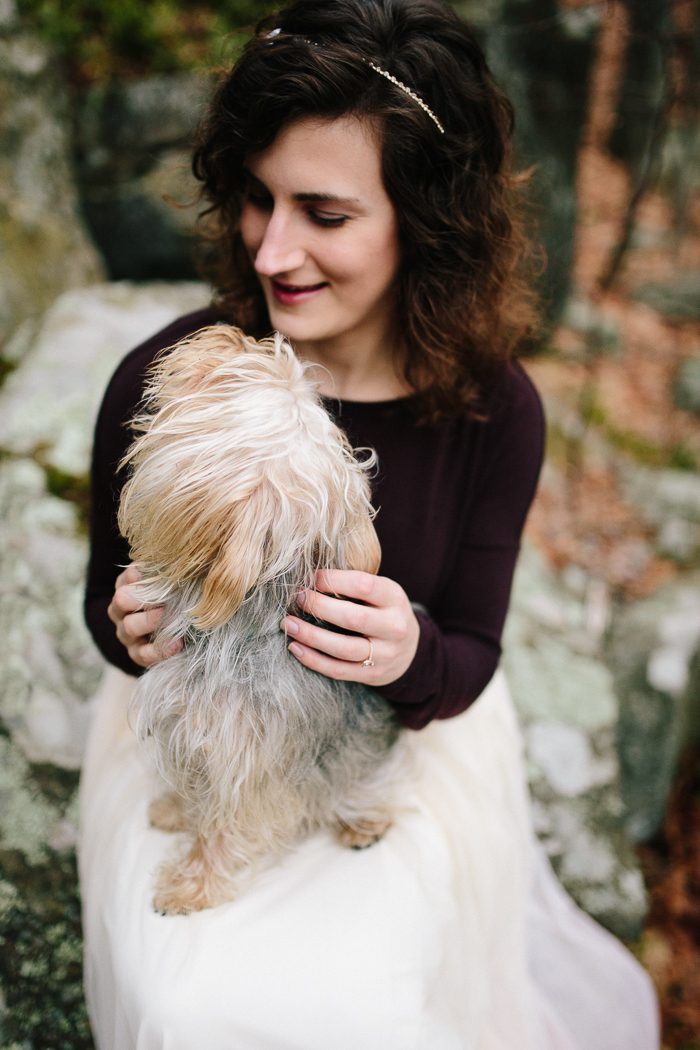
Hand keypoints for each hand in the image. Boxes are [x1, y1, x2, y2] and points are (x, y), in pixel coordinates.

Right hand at [107, 564, 181, 668]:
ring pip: (130, 627)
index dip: (144, 574)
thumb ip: (167, 575)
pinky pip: (142, 654)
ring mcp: (126, 633)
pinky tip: (177, 644)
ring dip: (152, 621)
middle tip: (165, 597)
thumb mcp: (164, 586)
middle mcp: (120, 610)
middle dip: (143, 597)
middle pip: (121, 599)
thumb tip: (181, 562)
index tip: (165, 574)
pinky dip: (160, 650)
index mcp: (126, 588)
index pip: (128, 576)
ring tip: (173, 617)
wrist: (159, 636)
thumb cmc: (167, 602)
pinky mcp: (136, 654)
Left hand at [280, 570, 419, 685]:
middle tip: (297, 598)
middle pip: (352, 617)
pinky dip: (313, 660)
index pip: (362, 585)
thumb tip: (308, 577)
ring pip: (343, 648)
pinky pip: (338, 670)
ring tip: (288, 625)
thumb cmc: (385, 612)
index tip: (309, 577)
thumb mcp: (382, 592)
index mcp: (394, 598)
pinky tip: (295, 647)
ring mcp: (385, 654)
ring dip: (310, 636)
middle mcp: (393, 627)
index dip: (331, 580)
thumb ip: (354, 585)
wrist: (412, 651)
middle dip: (318, 607)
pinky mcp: (372, 675)